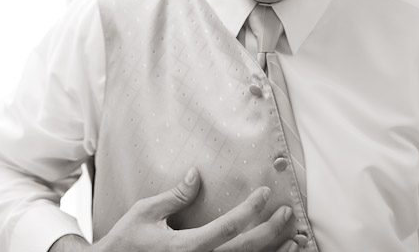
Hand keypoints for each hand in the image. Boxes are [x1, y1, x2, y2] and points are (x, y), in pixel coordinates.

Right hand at [50, 168, 297, 251]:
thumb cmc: (125, 242)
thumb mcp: (146, 213)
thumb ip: (175, 196)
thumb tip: (196, 175)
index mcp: (186, 247)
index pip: (228, 227)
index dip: (251, 211)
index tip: (265, 193)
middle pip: (245, 250)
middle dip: (271, 232)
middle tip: (288, 214)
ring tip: (293, 241)